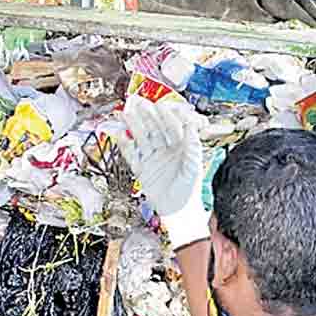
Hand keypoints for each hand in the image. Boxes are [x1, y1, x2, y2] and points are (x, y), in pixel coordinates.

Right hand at [118, 95, 208, 249]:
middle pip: (154, 128)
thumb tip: (191, 124)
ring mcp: (153, 159)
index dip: (166, 115)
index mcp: (180, 147)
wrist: (179, 212)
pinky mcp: (142, 170)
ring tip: (126, 114)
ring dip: (134, 126)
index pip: (172, 126)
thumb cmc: (190, 191)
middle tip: (137, 103)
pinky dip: (126, 145)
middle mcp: (166, 150)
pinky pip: (132, 155)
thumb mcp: (194, 165)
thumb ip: (193, 144)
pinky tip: (121, 135)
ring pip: (142, 138)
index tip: (159, 105)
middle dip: (147, 116)